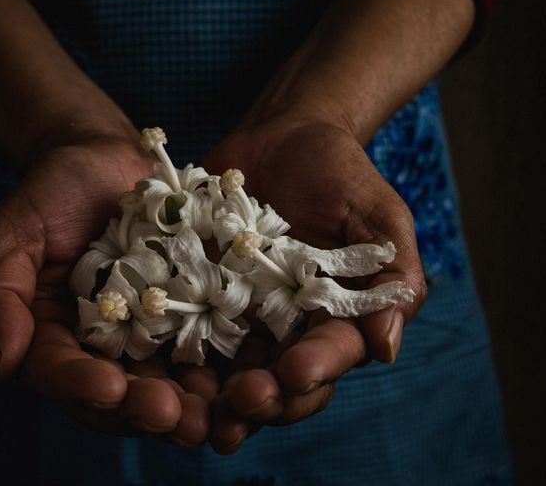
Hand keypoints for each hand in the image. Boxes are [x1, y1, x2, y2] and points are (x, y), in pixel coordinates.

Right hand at [0, 136, 208, 444]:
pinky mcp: (188, 322)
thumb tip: (2, 364)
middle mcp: (99, 352)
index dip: (82, 386)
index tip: (110, 387)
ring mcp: (146, 341)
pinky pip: (206, 352)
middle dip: (144, 409)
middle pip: (118, 396)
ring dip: (189, 405)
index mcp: (49, 339)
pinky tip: (246, 378)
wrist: (106, 162)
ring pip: (165, 385)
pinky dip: (224, 370)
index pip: (59, 374)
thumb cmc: (51, 194)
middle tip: (173, 415)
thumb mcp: (11, 232)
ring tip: (211, 413)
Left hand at [198, 117, 427, 451]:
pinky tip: (153, 368)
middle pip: (277, 383)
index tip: (296, 371)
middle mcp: (285, 331)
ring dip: (212, 397)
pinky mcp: (196, 297)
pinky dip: (167, 354)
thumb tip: (386, 348)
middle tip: (242, 399)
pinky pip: (181, 331)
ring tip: (195, 408)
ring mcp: (238, 318)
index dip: (315, 369)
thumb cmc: (341, 175)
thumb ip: (392, 279)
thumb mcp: (380, 218)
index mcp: (333, 321)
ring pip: (227, 374)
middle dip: (263, 398)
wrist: (281, 137)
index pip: (329, 356)